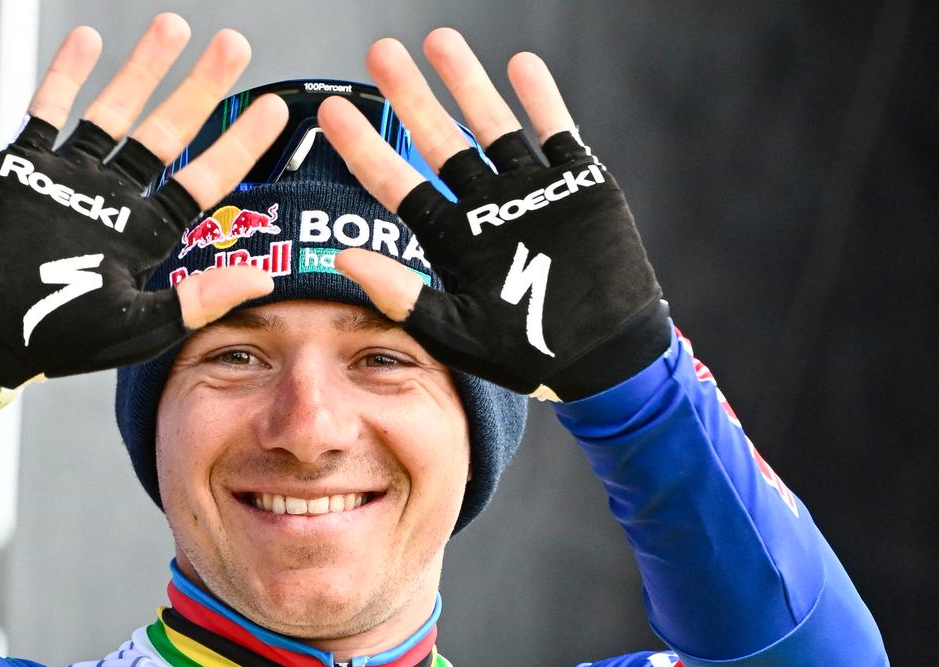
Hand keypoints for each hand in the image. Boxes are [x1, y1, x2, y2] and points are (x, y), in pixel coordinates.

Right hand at [0, 14, 286, 387]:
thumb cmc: (56, 341)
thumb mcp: (138, 327)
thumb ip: (198, 298)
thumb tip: (262, 278)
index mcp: (145, 235)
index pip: (203, 180)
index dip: (239, 144)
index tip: (274, 110)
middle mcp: (115, 199)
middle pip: (168, 132)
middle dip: (201, 88)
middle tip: (234, 45)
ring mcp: (71, 179)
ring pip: (114, 111)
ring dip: (143, 69)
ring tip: (173, 28)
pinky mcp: (25, 168)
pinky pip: (48, 111)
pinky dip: (66, 77)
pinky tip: (89, 41)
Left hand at [319, 31, 668, 400]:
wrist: (606, 355)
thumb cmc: (530, 353)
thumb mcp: (458, 332)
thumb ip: (403, 295)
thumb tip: (343, 259)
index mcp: (453, 240)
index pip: (396, 184)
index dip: (364, 147)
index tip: (332, 111)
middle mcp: (485, 208)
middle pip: (438, 141)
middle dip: (410, 96)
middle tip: (381, 53)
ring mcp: (531, 192)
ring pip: (492, 124)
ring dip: (467, 83)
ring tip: (440, 39)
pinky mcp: (578, 185)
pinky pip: (557, 132)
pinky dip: (541, 100)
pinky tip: (520, 65)